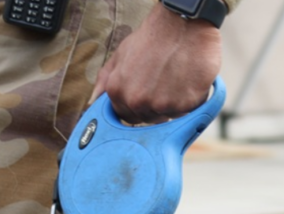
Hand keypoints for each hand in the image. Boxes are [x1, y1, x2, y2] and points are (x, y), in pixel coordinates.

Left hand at [92, 3, 222, 124]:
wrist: (182, 24)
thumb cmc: (153, 37)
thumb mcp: (120, 54)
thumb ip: (105, 79)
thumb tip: (94, 100)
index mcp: (118, 92)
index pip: (127, 116)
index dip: (138, 107)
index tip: (147, 93)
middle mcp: (137, 101)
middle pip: (148, 119)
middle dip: (155, 106)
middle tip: (164, 82)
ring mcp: (162, 105)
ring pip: (168, 116)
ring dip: (173, 103)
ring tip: (176, 78)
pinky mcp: (185, 106)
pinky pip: (187, 112)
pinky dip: (189, 100)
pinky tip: (188, 80)